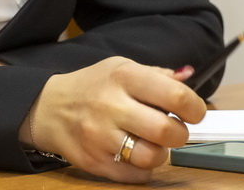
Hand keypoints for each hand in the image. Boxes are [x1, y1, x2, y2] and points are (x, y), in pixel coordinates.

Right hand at [19, 57, 203, 182]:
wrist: (49, 108)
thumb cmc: (93, 86)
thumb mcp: (120, 68)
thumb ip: (157, 75)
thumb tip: (189, 76)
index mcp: (123, 77)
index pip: (174, 95)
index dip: (194, 108)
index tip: (193, 112)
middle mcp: (111, 106)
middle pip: (165, 131)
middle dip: (180, 133)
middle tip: (174, 129)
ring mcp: (100, 137)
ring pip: (152, 157)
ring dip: (161, 152)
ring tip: (152, 142)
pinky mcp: (94, 162)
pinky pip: (136, 175)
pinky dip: (143, 168)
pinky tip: (134, 153)